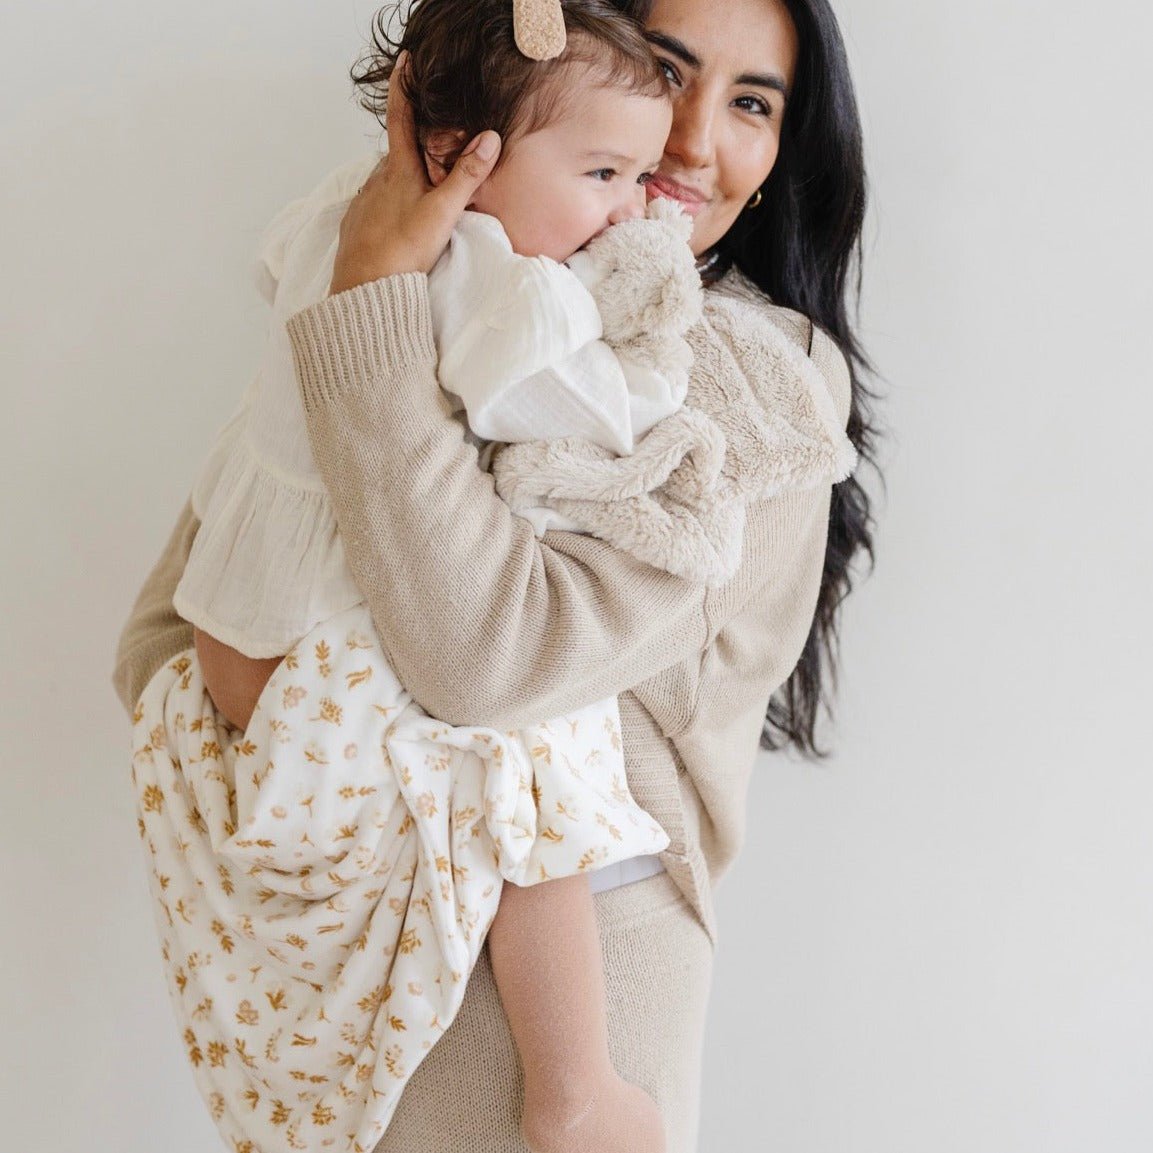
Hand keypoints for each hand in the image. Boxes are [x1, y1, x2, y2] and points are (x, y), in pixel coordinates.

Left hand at [329, 54, 501, 293]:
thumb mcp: (443, 211)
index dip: (404, 87)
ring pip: (387, 180)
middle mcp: (377, 180)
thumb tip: (489, 138)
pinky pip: (376, 204)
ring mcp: (364, 202)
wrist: (365, 288)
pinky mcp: (357, 224)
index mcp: (398, 170)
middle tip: (433, 144)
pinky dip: (391, 203)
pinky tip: (401, 219)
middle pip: (397, 152)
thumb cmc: (403, 249)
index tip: (406, 61)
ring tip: (422, 189)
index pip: (401, 117)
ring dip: (404, 178)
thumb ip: (467, 175)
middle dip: (413, 144)